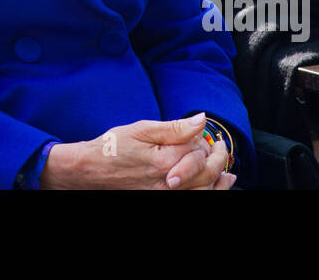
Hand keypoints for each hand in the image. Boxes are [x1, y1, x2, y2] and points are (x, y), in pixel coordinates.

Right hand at [41, 114, 234, 189]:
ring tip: (227, 173)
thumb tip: (201, 120)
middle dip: (218, 159)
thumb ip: (174, 127)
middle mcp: (169, 182)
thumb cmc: (112, 147)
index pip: (198, 150)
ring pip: (205, 191)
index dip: (202, 140)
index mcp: (164, 159)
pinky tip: (215, 187)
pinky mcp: (161, 199)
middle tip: (220, 149)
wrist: (91, 171)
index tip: (201, 135)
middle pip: (207, 172)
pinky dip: (208, 193)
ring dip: (220, 181)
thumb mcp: (141, 129)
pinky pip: (193, 198)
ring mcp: (165, 194)